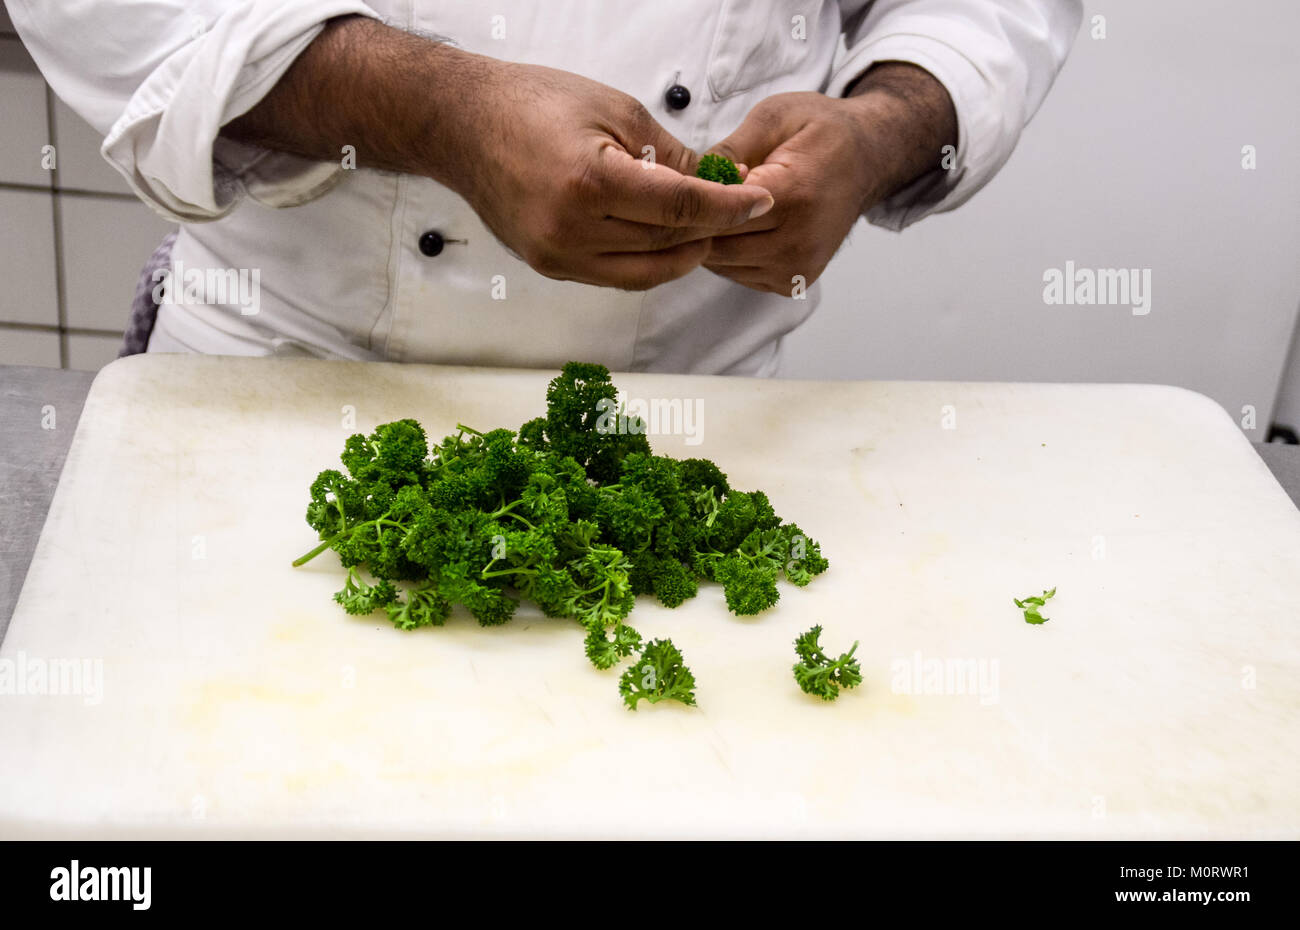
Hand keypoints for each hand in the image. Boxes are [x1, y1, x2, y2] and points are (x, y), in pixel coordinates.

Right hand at [223, 18, 773, 291]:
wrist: (463, 126)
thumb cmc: (534, 103)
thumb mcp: (615, 108)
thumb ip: (668, 152)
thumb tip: (713, 183)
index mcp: (591, 183)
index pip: (681, 208)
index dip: (729, 208)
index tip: (761, 202)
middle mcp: (572, 230)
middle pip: (668, 244)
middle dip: (712, 228)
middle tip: (740, 209)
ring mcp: (559, 256)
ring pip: (646, 270)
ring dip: (684, 252)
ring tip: (708, 227)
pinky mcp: (550, 267)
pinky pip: (616, 276)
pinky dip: (650, 262)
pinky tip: (668, 241)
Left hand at [702, 65, 955, 294]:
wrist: (866, 160)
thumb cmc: (819, 132)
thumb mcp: (775, 117)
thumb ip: (730, 148)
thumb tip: (690, 175)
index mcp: (794, 197)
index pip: (718, 216)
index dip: (693, 199)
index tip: (687, 180)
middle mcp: (799, 242)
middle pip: (715, 245)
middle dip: (694, 222)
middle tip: (691, 196)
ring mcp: (798, 268)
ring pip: (722, 265)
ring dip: (709, 241)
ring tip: (716, 209)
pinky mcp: (793, 282)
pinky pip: (739, 275)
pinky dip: (728, 255)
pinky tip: (737, 227)